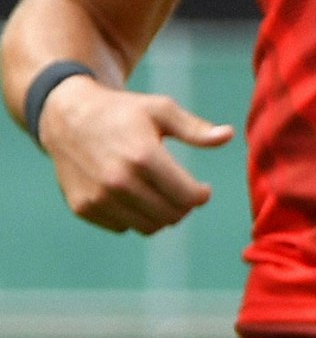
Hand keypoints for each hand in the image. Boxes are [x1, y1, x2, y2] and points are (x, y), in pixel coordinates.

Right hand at [40, 79, 227, 233]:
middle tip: (180, 191)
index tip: (201, 188)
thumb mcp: (160, 110)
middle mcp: (119, 181)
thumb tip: (227, 136)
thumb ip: (195, 129)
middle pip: (172, 215)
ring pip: (150, 227)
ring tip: (158, 194)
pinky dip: (133, 216)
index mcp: (143, 157)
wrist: (65, 117)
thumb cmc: (121, 112)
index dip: (201, 195)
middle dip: (183, 206)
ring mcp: (98, 197)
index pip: (189, 197)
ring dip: (160, 215)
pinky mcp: (83, 207)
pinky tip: (131, 196)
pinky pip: (123, 227)